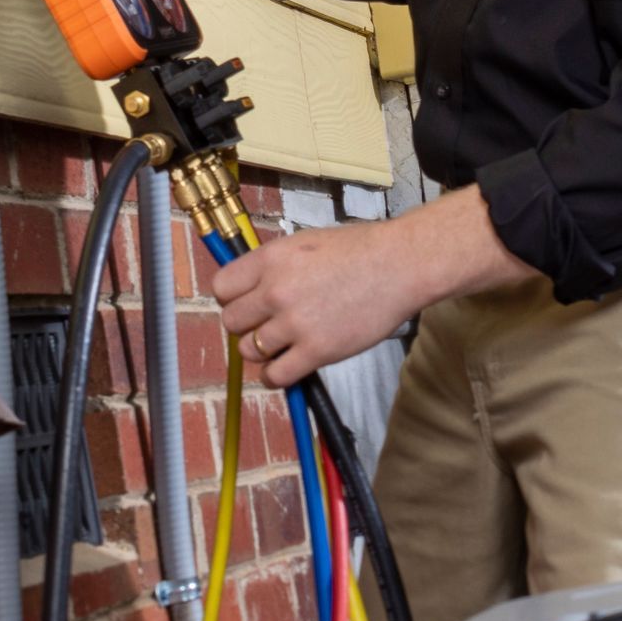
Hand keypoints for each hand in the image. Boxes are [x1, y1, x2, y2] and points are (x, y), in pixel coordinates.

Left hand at [208, 190, 533, 385]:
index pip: (221, 288)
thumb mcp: (304, 243)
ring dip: (261, 351)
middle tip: (265, 325)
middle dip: (246, 325)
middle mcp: (276, 291)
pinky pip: (275, 376)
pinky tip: (285, 368)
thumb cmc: (359, 251)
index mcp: (270, 259)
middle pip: (231, 321)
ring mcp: (295, 323)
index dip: (231, 299)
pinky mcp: (316, 351)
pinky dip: (275, 377)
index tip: (245, 304)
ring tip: (281, 346)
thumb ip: (272, 265)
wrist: (400, 265)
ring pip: (249, 350)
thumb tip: (248, 286)